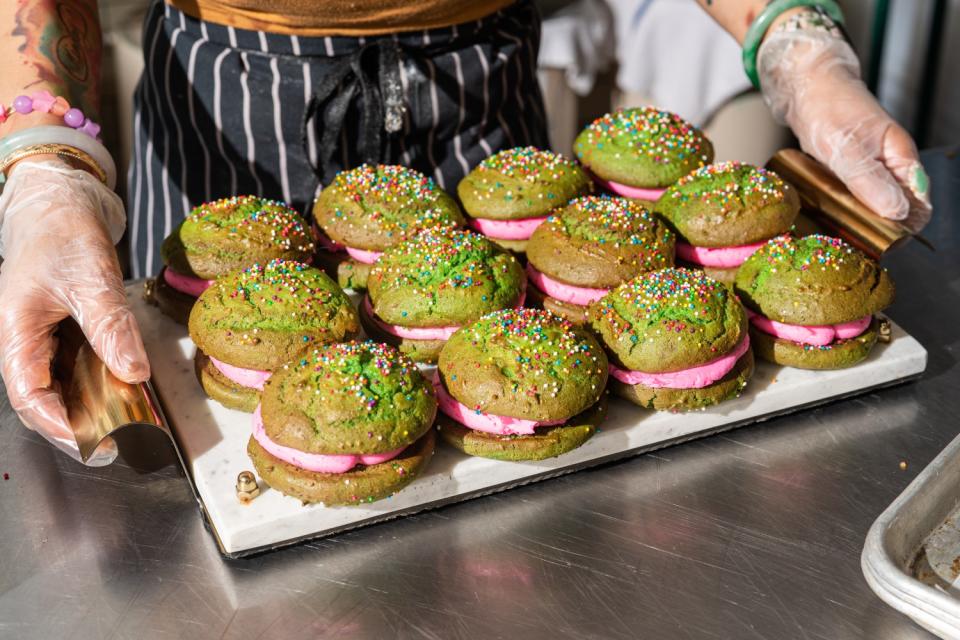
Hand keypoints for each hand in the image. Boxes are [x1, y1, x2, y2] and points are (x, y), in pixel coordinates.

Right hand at [0, 159, 148, 464]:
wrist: (62, 196)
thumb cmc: (62, 229)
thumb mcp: (90, 276)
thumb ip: (109, 325)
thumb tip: (133, 373)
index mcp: (14, 332)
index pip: (29, 396)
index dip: (59, 426)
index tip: (95, 441)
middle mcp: (24, 341)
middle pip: (44, 400)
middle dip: (79, 425)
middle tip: (120, 443)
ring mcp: (43, 337)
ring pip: (62, 387)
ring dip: (92, 406)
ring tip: (129, 422)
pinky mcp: (64, 330)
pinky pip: (78, 367)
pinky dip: (101, 381)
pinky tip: (128, 387)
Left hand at [759, 28, 931, 232]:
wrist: (805, 87)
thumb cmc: (828, 108)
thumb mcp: (847, 150)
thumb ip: (870, 182)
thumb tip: (897, 213)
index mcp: (901, 157)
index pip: (919, 203)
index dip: (905, 226)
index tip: (881, 241)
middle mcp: (890, 164)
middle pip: (897, 207)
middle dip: (880, 226)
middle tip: (855, 238)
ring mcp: (870, 166)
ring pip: (874, 203)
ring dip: (860, 218)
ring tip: (841, 229)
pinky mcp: (851, 168)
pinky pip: (855, 195)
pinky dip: (845, 206)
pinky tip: (831, 214)